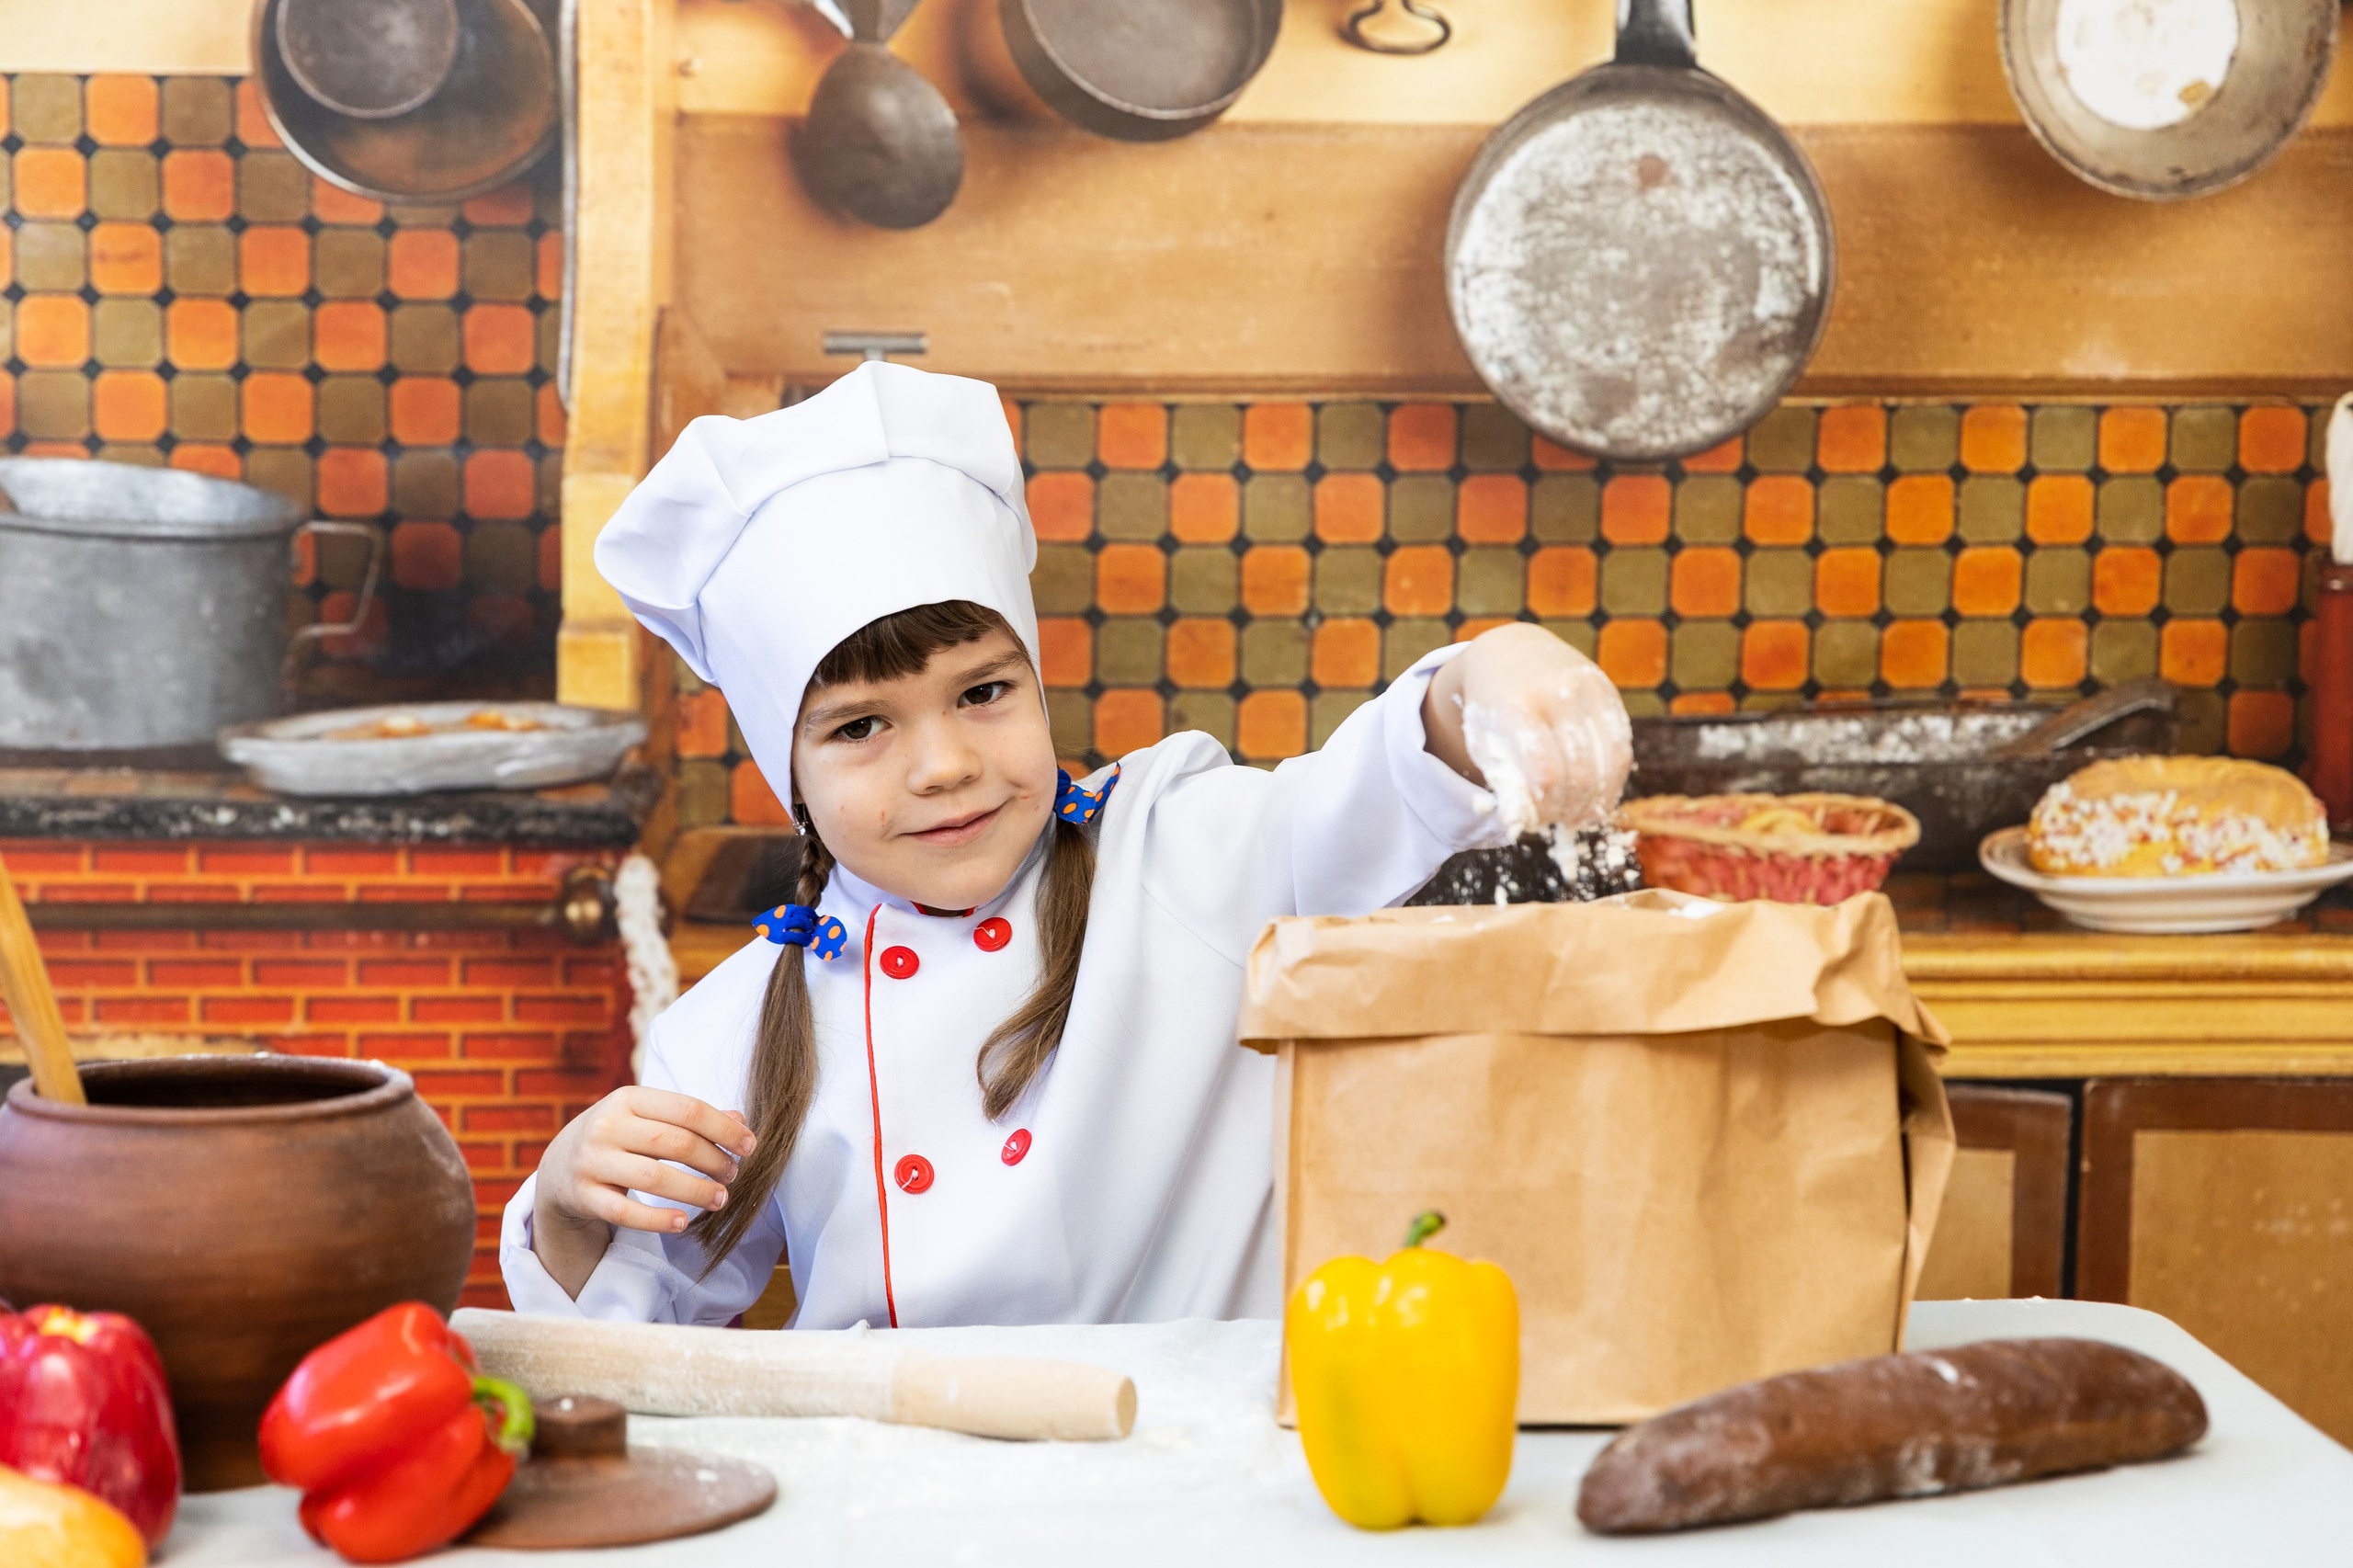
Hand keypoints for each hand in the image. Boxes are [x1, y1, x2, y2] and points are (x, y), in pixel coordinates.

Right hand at [530, 1088, 757, 1296]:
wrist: (558, 1166)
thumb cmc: (620, 1137)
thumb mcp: (648, 1118)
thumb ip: (691, 1118)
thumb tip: (741, 1122)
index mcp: (628, 1098)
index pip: (687, 1109)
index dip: (724, 1129)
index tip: (750, 1146)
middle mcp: (606, 1125)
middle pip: (674, 1143)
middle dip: (713, 1161)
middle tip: (732, 1175)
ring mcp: (592, 1161)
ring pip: (653, 1178)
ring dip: (695, 1191)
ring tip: (720, 1199)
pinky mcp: (583, 1196)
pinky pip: (625, 1213)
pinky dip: (657, 1219)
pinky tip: (683, 1221)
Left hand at [1423, 624, 1632, 835]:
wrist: (1511, 651)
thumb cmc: (1493, 707)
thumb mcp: (1483, 740)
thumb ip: (1501, 779)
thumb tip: (1521, 822)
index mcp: (1517, 706)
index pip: (1545, 774)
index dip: (1546, 809)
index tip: (1536, 823)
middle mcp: (1556, 693)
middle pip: (1581, 773)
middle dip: (1572, 808)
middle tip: (1560, 823)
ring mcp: (1588, 689)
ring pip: (1610, 763)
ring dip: (1597, 800)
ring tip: (1579, 817)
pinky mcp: (1609, 692)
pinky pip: (1622, 747)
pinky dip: (1613, 780)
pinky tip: (1596, 797)